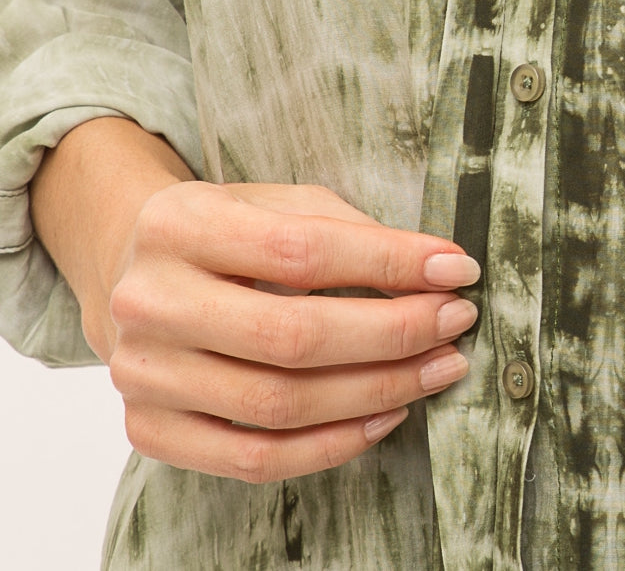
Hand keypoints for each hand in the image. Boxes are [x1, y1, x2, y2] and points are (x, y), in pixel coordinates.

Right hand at [103, 179, 479, 481]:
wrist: (132, 276)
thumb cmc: (225, 233)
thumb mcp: (273, 202)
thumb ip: (345, 229)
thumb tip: (435, 271)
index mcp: (178, 224)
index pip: (301, 251)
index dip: (388, 262)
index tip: (456, 268)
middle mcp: (150, 300)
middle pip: (293, 335)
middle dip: (393, 333)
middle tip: (455, 323)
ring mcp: (144, 373)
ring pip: (280, 404)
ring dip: (378, 391)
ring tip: (436, 369)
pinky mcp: (150, 430)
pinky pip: (255, 458)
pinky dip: (332, 445)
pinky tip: (385, 415)